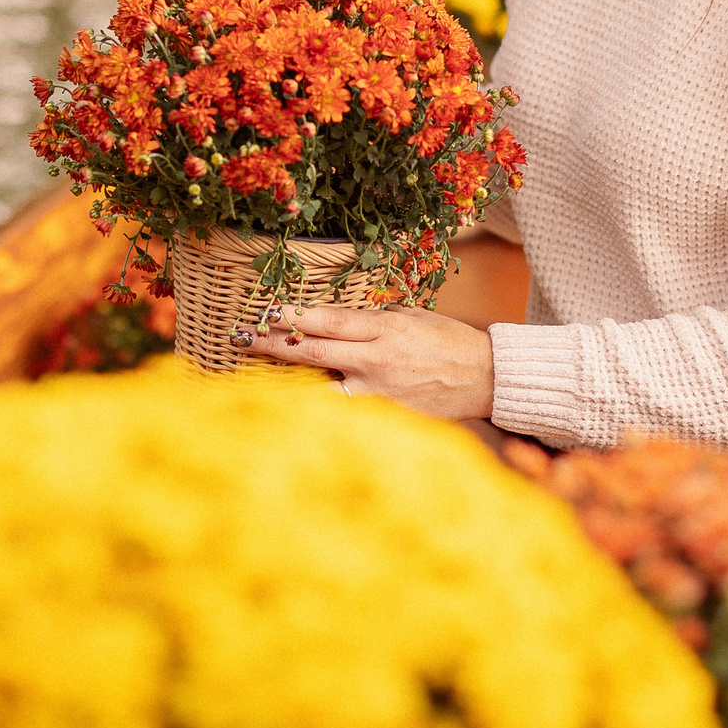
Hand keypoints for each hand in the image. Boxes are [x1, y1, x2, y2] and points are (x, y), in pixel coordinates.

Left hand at [243, 303, 494, 420]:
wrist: (486, 379)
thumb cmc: (449, 342)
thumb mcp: (413, 317)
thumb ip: (375, 318)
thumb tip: (338, 320)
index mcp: (385, 329)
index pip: (329, 321)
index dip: (294, 316)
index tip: (266, 312)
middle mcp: (376, 360)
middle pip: (313, 351)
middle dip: (273, 344)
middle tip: (241, 336)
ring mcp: (378, 392)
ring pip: (320, 388)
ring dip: (286, 380)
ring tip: (253, 373)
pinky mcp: (384, 415)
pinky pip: (342, 410)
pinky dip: (316, 405)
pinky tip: (290, 403)